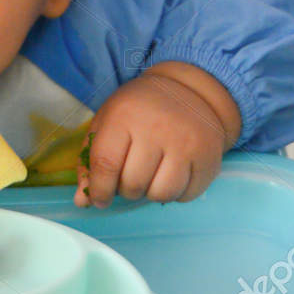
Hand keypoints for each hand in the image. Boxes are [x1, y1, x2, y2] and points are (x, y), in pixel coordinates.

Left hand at [74, 62, 240, 206]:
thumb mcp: (107, 122)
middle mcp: (157, 128)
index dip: (99, 189)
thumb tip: (83, 201)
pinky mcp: (209, 158)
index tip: (99, 199)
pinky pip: (186, 195)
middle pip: (133, 184)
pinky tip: (172, 174)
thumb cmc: (140, 110)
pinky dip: (175, 193)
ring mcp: (187, 144)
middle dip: (125, 190)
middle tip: (129, 178)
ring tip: (150, 176)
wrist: (189, 91)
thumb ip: (90, 161)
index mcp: (125, 116)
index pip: (106, 164)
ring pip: (161, 194)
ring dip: (150, 193)